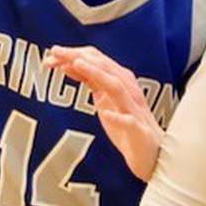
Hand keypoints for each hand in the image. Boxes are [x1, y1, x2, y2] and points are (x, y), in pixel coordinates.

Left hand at [45, 45, 162, 179]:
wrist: (153, 154)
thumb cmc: (128, 126)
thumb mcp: (104, 99)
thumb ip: (91, 81)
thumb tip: (68, 64)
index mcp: (120, 83)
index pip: (98, 61)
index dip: (75, 54)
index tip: (53, 52)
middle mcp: (128, 92)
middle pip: (105, 67)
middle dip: (80, 57)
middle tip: (56, 51)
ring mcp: (134, 112)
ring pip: (118, 88)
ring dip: (99, 74)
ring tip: (78, 64)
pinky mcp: (139, 132)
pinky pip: (129, 122)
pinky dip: (118, 117)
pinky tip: (106, 114)